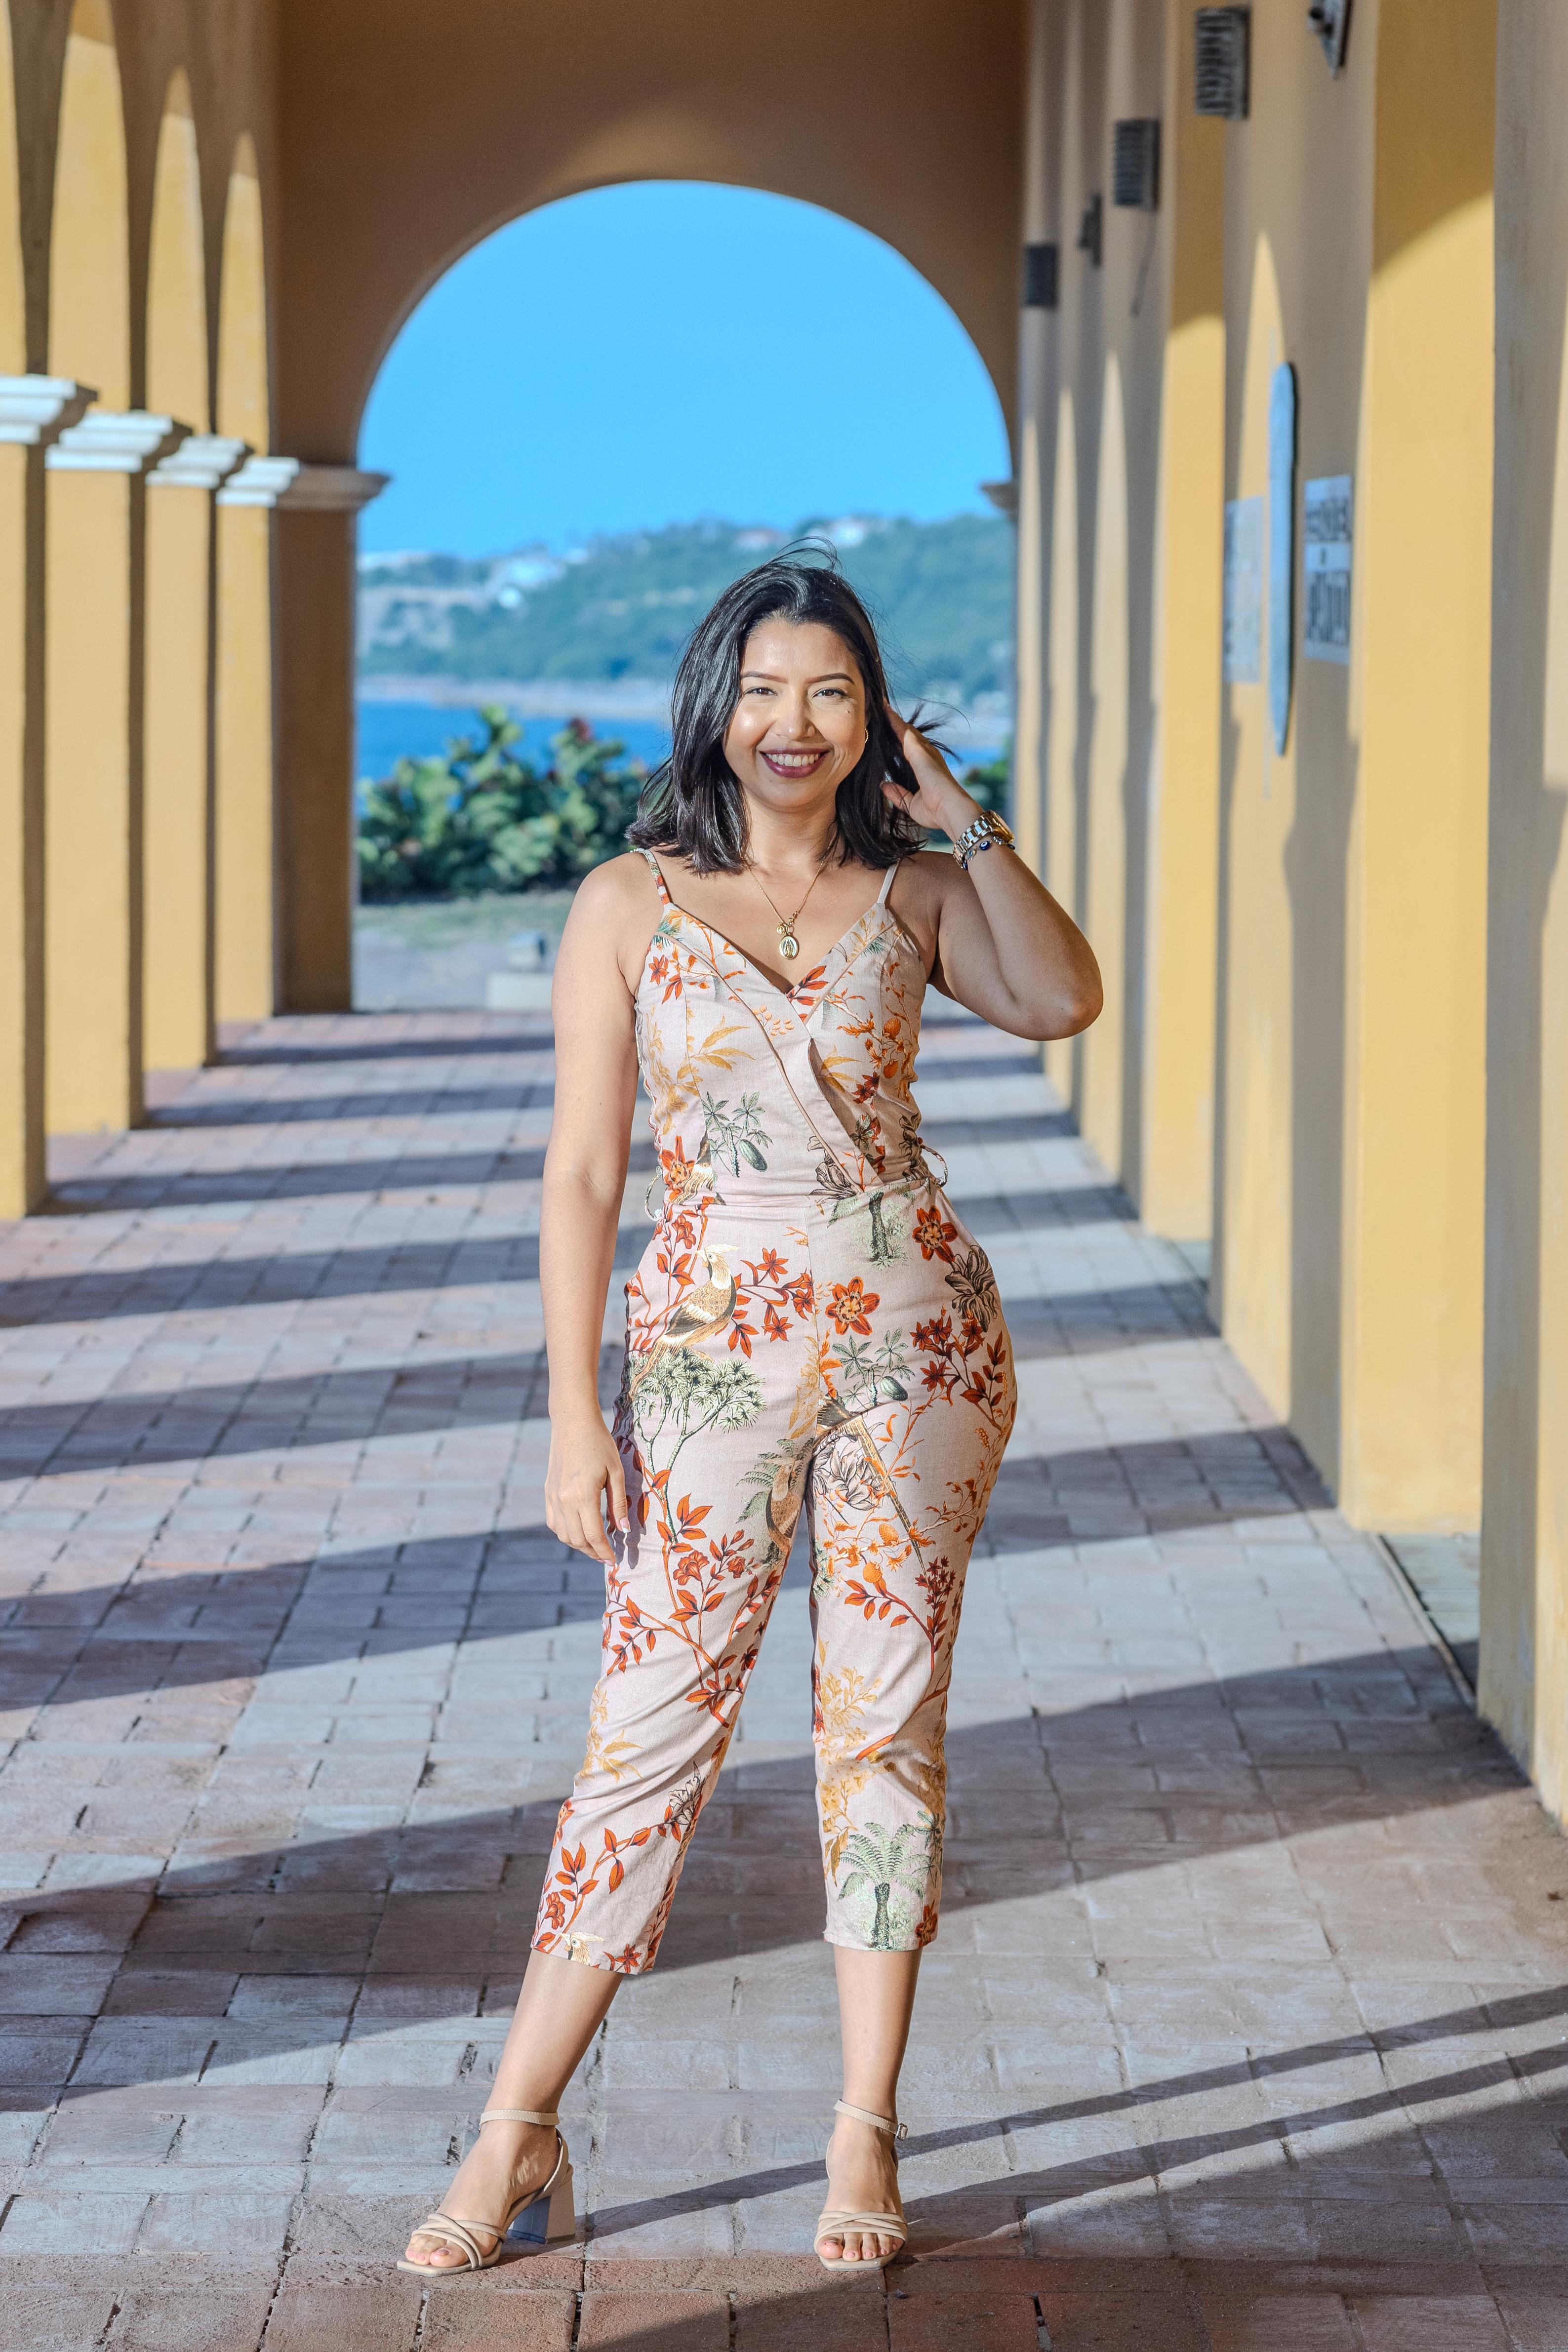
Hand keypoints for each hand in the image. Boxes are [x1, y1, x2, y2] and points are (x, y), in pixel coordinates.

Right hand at [545, 1411, 628, 1564]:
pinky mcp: (548, 1492)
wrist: (572, 1422)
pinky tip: (578, 1531)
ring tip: (595, 1546)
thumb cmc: (599, 1443)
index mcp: (583, 1495)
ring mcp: (553, 1496)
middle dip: (593, 1552)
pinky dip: (565, 1533)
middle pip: (577, 1540)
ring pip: (563, 1534)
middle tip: (607, 1556)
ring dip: (579, 1545)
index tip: (614, 1561)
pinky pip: (553, 1522)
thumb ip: (619, 1503)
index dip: (604, 1552)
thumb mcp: (616, 1472)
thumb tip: (623, 1530)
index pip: (594, 1536)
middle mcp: (564, 1500)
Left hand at [880, 704, 980, 836]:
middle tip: (881, 709)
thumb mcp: (911, 804)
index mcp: (926, 767)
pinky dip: (893, 720)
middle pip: (908, 735)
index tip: (886, 729)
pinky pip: (903, 731)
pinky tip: (883, 710)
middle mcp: (927, 756)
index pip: (909, 748)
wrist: (952, 811)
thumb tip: (883, 785)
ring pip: (905, 729)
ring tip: (880, 705)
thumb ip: (897, 794)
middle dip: (895, 723)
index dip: (898, 737)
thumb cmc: (937, 812)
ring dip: (892, 717)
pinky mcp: (920, 751)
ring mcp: (925, 752)